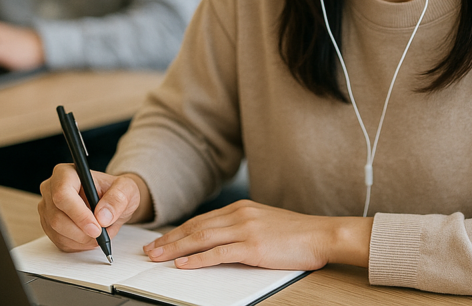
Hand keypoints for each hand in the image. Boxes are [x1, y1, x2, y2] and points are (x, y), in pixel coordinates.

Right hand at [39, 167, 151, 251]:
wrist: (111, 202)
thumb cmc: (116, 191)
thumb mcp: (126, 189)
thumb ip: (117, 199)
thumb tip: (102, 216)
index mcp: (67, 173)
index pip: (63, 195)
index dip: (79, 214)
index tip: (97, 228)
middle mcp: (51, 189)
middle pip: (57, 217)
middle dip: (82, 232)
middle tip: (101, 234)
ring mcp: (47, 208)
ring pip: (57, 232)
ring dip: (81, 239)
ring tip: (99, 234)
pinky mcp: (48, 225)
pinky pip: (59, 241)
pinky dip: (78, 244)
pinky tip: (90, 237)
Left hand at [143, 199, 372, 270]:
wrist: (321, 234)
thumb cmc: (296, 233)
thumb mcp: (264, 223)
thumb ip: (242, 227)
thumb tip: (219, 240)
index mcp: (241, 208)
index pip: (201, 220)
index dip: (178, 231)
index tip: (161, 240)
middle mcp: (240, 215)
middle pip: (196, 227)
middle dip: (170, 240)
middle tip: (149, 250)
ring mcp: (246, 230)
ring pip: (201, 238)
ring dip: (176, 249)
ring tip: (158, 257)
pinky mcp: (253, 246)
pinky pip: (219, 253)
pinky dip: (198, 259)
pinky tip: (183, 264)